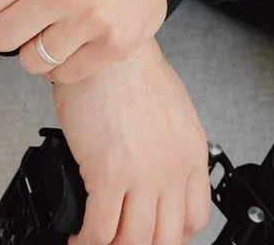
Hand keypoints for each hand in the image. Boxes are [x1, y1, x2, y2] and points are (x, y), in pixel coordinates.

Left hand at [0, 0, 167, 82]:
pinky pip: (64, 74)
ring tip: (57, 25)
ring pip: (31, 61)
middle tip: (26, 17)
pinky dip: (63, 63)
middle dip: (6, 31)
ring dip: (36, 49)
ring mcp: (90, 19)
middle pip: (2, 38)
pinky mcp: (113, 44)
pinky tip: (78, 37)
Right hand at [51, 38, 212, 244]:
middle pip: (165, 239)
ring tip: (96, 240)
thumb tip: (155, 176)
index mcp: (191, 152)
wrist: (107, 47)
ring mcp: (144, 174)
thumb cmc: (130, 68)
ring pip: (134, 241)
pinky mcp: (110, 173)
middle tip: (121, 241)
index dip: (171, 235)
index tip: (152, 234)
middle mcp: (173, 168)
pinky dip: (87, 240)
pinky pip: (100, 229)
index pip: (194, 218)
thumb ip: (169, 147)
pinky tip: (79, 235)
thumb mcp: (171, 109)